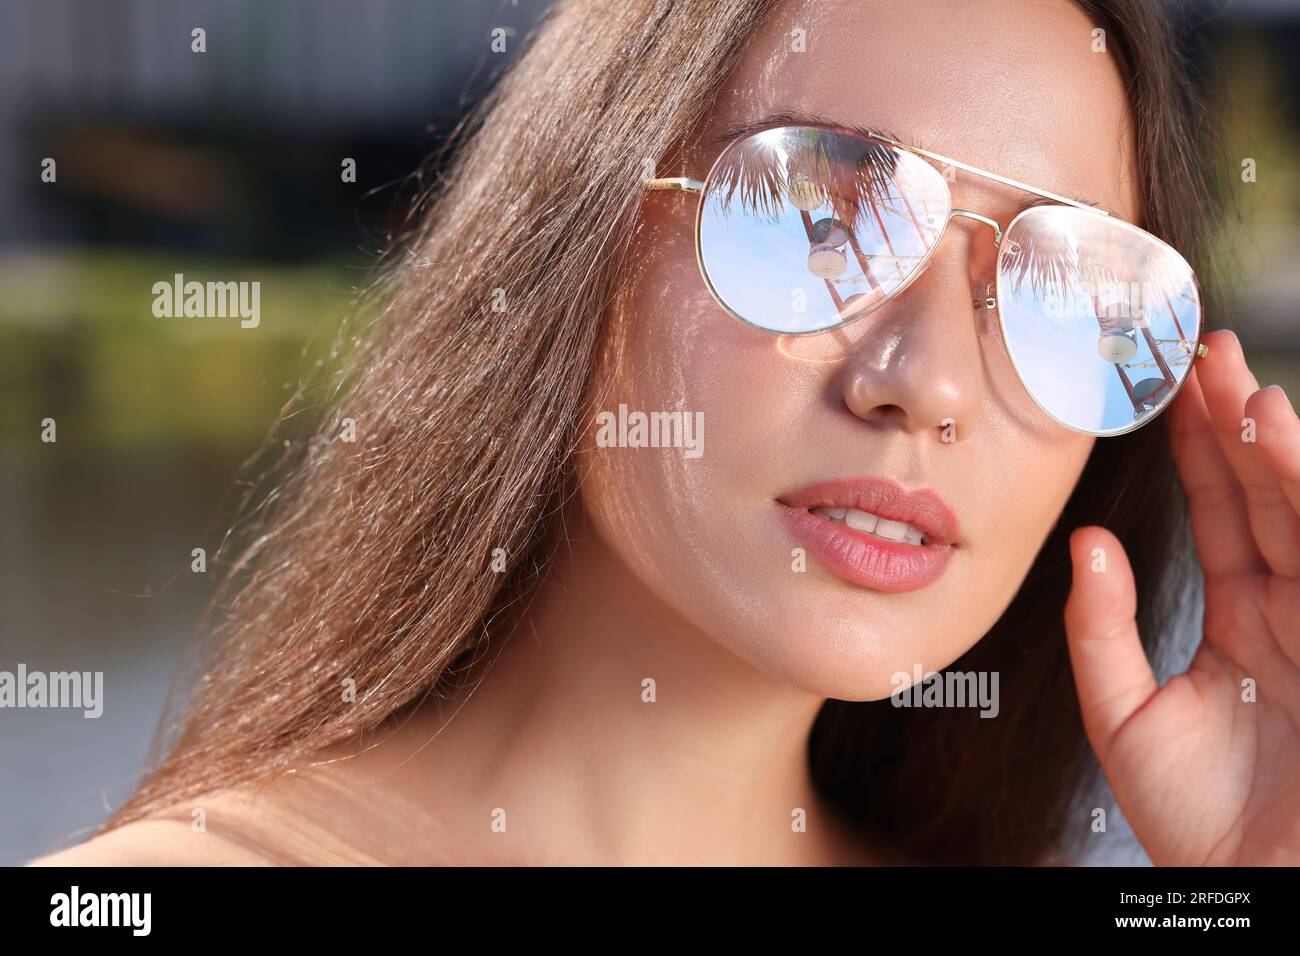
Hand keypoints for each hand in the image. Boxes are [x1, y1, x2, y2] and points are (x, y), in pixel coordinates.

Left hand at [1064, 329, 1299, 865]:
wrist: (1253, 888)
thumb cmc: (1198, 819)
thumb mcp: (1125, 715)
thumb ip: (1103, 629)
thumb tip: (1088, 544)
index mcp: (1242, 619)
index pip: (1219, 513)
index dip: (1196, 451)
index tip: (1170, 387)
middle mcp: (1291, 608)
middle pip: (1264, 496)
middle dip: (1236, 423)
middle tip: (1205, 349)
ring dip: (1275, 447)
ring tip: (1239, 386)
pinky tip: (1278, 441)